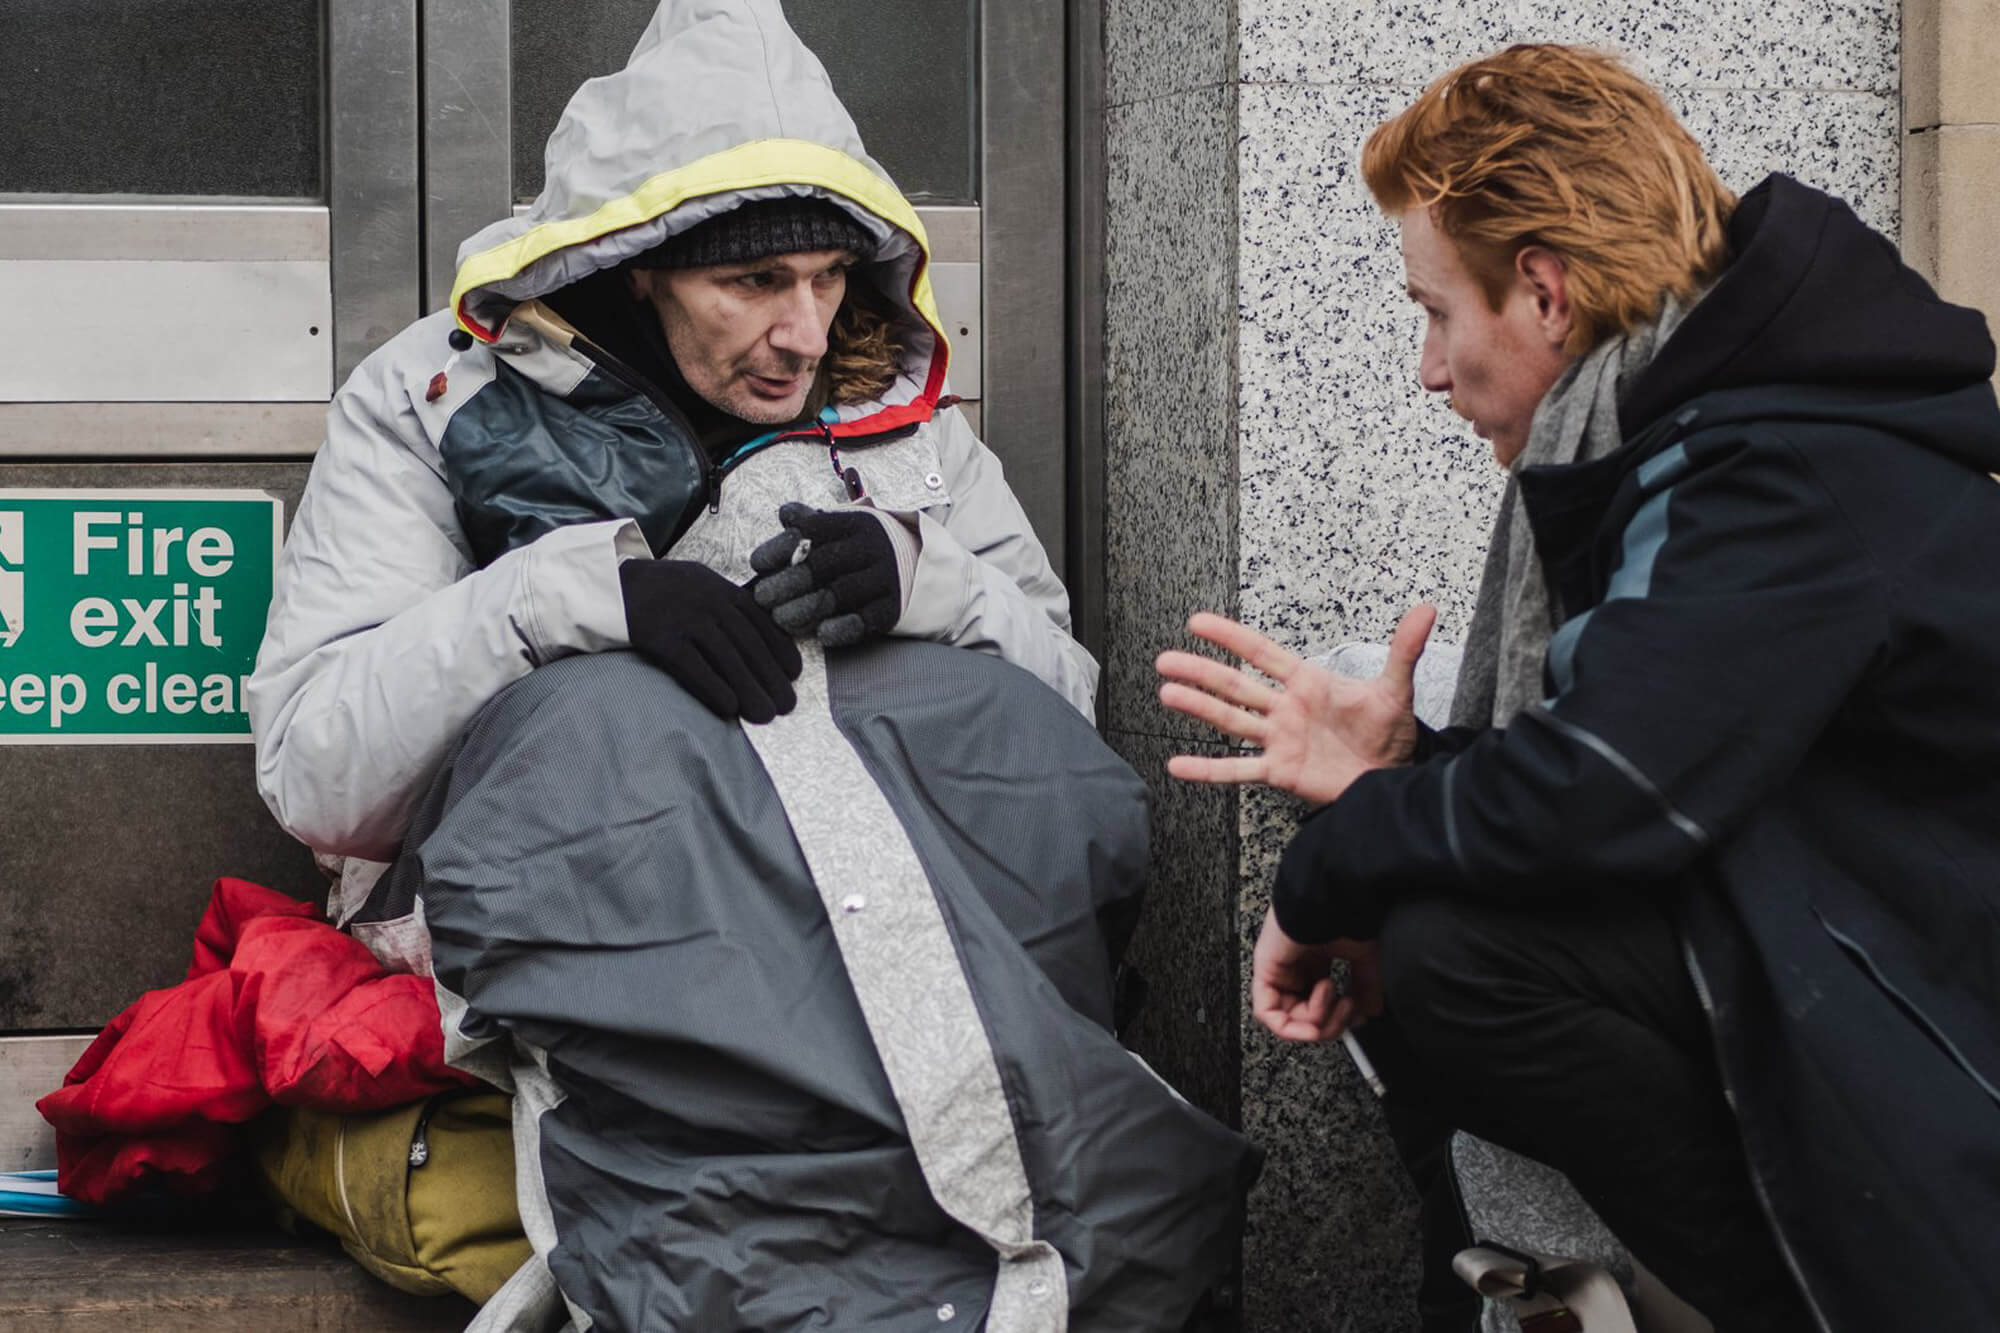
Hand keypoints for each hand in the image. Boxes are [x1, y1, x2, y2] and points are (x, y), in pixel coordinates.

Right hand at [619, 558, 801, 722]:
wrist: (612, 585)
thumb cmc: (662, 592)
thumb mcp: (700, 585)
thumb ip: (729, 605)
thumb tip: (763, 639)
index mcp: (721, 588)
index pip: (761, 621)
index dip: (781, 649)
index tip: (794, 674)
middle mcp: (708, 601)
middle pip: (748, 644)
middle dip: (771, 677)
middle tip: (787, 705)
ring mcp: (684, 617)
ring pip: (726, 658)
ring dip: (750, 689)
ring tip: (765, 715)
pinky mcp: (661, 636)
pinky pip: (693, 666)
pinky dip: (714, 687)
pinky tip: (730, 707)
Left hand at [749, 503, 905, 647]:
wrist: (926, 567)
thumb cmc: (871, 548)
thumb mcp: (848, 527)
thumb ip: (815, 523)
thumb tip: (785, 514)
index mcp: (857, 522)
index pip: (813, 530)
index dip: (782, 547)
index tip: (757, 564)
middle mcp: (874, 547)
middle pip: (823, 564)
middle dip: (788, 582)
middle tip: (763, 597)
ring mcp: (888, 577)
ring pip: (841, 594)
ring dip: (806, 609)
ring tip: (781, 619)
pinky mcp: (896, 607)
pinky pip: (866, 620)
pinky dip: (842, 628)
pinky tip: (821, 635)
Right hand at [1155, 604, 1436, 806]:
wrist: (1392, 777)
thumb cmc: (1388, 732)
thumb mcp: (1395, 689)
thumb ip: (1404, 650)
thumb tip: (1428, 609)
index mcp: (1306, 682)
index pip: (1262, 653)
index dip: (1231, 637)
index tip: (1198, 622)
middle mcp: (1285, 709)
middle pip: (1235, 685)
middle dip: (1200, 672)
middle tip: (1165, 660)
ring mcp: (1278, 740)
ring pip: (1231, 721)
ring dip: (1198, 708)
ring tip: (1167, 694)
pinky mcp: (1279, 772)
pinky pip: (1238, 771)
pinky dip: (1208, 770)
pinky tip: (1177, 765)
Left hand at [1251, 908, 1382, 1042]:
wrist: (1335, 893)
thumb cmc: (1347, 914)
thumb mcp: (1363, 957)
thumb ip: (1365, 986)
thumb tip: (1369, 1011)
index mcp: (1314, 961)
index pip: (1319, 1006)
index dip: (1340, 1019)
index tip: (1359, 1014)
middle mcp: (1294, 967)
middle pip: (1304, 1018)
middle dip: (1331, 1025)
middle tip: (1349, 1011)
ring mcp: (1278, 969)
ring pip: (1287, 1020)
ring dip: (1318, 1022)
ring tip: (1336, 994)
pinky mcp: (1265, 970)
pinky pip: (1267, 1013)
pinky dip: (1292, 1026)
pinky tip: (1316, 1010)